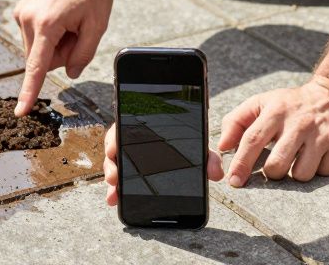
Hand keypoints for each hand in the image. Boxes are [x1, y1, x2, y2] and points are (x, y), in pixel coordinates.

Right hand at [11, 0, 113, 115]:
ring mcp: (21, 14)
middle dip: (61, 54)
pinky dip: (49, 35)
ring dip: (55, 44)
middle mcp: (28, 19)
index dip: (29, 92)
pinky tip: (61, 16)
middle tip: (78, 30)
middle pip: (42, 60)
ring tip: (69, 20)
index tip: (21, 111)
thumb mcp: (97, 25)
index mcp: (47, 24)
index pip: (37, 67)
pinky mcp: (21, 11)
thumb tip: (70, 73)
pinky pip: (35, 38)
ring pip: (38, 51)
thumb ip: (84, 54)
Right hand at [102, 124, 223, 205]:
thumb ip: (208, 159)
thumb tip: (217, 174)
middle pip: (115, 150)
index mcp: (145, 129)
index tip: (113, 150)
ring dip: (112, 180)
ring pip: (115, 166)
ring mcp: (128, 157)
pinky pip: (119, 179)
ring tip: (114, 195)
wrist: (187, 146)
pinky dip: (116, 190)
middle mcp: (132, 141)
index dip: (115, 140)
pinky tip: (115, 200)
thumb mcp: (198, 149)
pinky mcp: (127, 171)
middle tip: (114, 177)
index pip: (123, 129)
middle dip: (112, 165)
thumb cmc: (189, 145)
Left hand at [217, 76, 328, 184]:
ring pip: (300, 174)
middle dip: (271, 173)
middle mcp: (299, 122)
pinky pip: (322, 173)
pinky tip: (315, 154)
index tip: (234, 181)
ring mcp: (321, 134)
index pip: (253, 140)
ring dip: (295, 173)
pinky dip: (316, 169)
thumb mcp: (261, 103)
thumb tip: (222, 146)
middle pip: (276, 165)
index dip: (241, 163)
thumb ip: (236, 121)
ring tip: (297, 157)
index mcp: (276, 111)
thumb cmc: (289, 104)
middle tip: (275, 163)